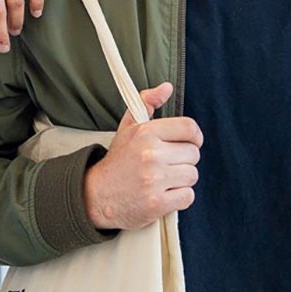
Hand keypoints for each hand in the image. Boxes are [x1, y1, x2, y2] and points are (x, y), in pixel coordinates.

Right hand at [82, 83, 202, 230]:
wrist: (96, 195)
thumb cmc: (118, 161)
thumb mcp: (128, 127)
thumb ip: (146, 103)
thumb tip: (166, 87)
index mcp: (145, 133)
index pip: (189, 128)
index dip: (194, 137)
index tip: (188, 143)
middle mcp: (150, 154)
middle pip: (193, 154)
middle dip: (183, 160)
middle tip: (167, 165)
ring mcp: (154, 180)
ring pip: (192, 176)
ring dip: (181, 180)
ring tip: (164, 180)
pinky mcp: (157, 203)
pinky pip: (188, 196)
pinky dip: (179, 198)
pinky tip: (163, 194)